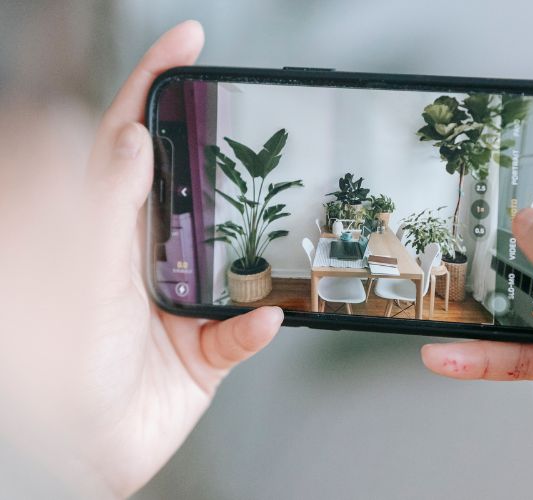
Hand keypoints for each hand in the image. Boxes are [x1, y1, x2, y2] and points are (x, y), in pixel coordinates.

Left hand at [81, 21, 282, 496]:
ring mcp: (183, 302)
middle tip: (256, 131)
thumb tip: (133, 135)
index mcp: (109, 228)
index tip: (187, 44)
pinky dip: (255, 327)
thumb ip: (106, 202)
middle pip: (195, 190)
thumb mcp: (80, 268)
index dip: (156, 88)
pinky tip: (261, 320)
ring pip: (235, 255)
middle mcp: (149, 258)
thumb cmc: (60, 365)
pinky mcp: (209, 348)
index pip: (133, 141)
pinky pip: (245, 330)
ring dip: (257, 247)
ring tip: (281, 224)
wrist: (75, 451)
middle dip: (226, 159)